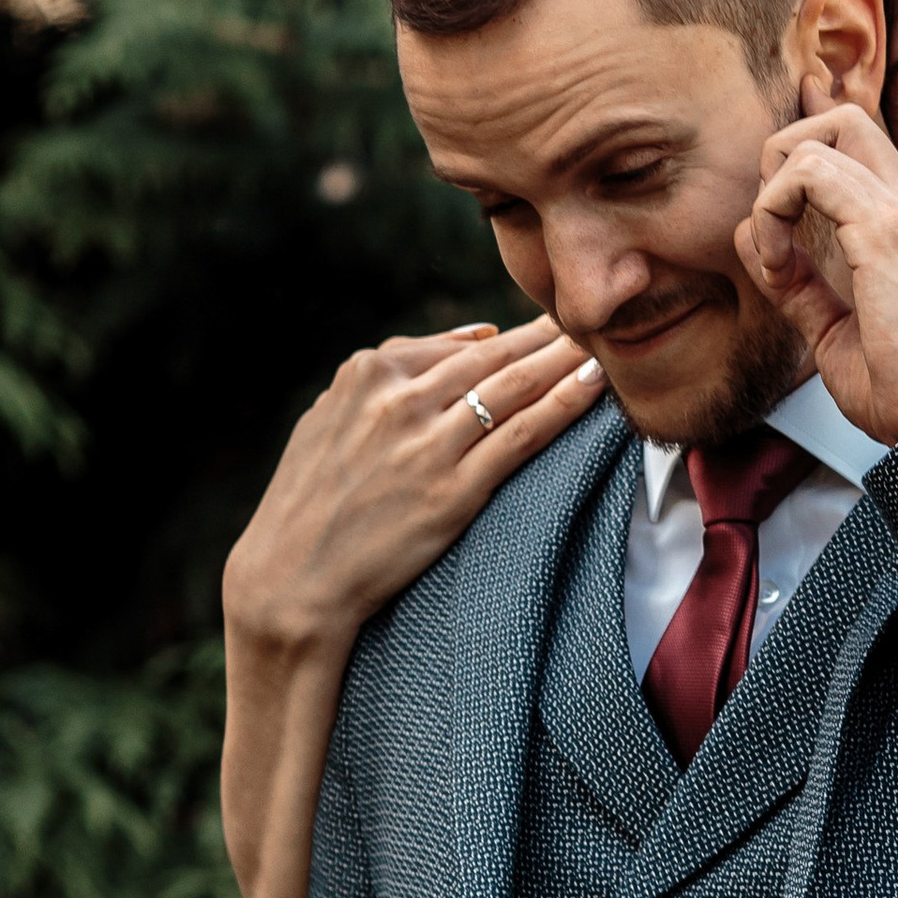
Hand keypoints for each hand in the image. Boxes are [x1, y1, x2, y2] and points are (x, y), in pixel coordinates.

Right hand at [223, 317, 604, 659]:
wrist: (292, 577)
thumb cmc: (313, 499)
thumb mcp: (332, 416)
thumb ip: (395, 369)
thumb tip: (476, 335)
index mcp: (367, 373)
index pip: (458, 345)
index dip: (513, 335)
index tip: (552, 326)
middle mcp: (399, 400)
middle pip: (493, 358)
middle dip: (549, 335)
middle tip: (593, 320)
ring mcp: (428, 445)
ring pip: (515, 387)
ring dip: (566, 359)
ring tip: (605, 342)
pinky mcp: (452, 491)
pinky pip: (524, 435)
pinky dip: (565, 404)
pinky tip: (595, 385)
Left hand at [734, 86, 897, 443]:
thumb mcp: (833, 329)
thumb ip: (796, 282)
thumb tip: (749, 237)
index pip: (855, 145)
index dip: (799, 169)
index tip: (778, 242)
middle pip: (842, 119)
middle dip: (786, 156)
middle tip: (775, 226)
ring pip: (822, 137)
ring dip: (775, 190)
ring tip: (774, 256)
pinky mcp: (885, 231)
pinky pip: (810, 173)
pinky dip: (774, 211)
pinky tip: (776, 265)